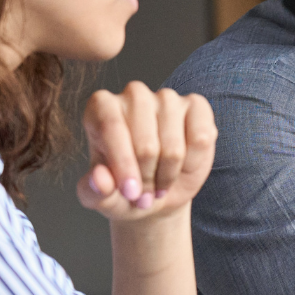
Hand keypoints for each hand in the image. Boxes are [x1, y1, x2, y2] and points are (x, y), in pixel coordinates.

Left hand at [75, 82, 215, 221]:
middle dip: (146, 178)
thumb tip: (100, 180)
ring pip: (173, 147)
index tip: (130, 193)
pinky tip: (182, 166)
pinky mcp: (197, 106)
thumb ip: (94, 192)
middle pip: (145, 144)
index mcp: (101, 107)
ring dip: (168, 175)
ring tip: (159, 183)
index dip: (122, 164)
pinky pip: (200, 139)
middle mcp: (134, 95)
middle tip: (143, 193)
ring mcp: (167, 98)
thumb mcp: (102, 199)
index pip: (111, 127)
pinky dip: (192, 163)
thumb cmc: (124, 189)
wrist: (157, 192)